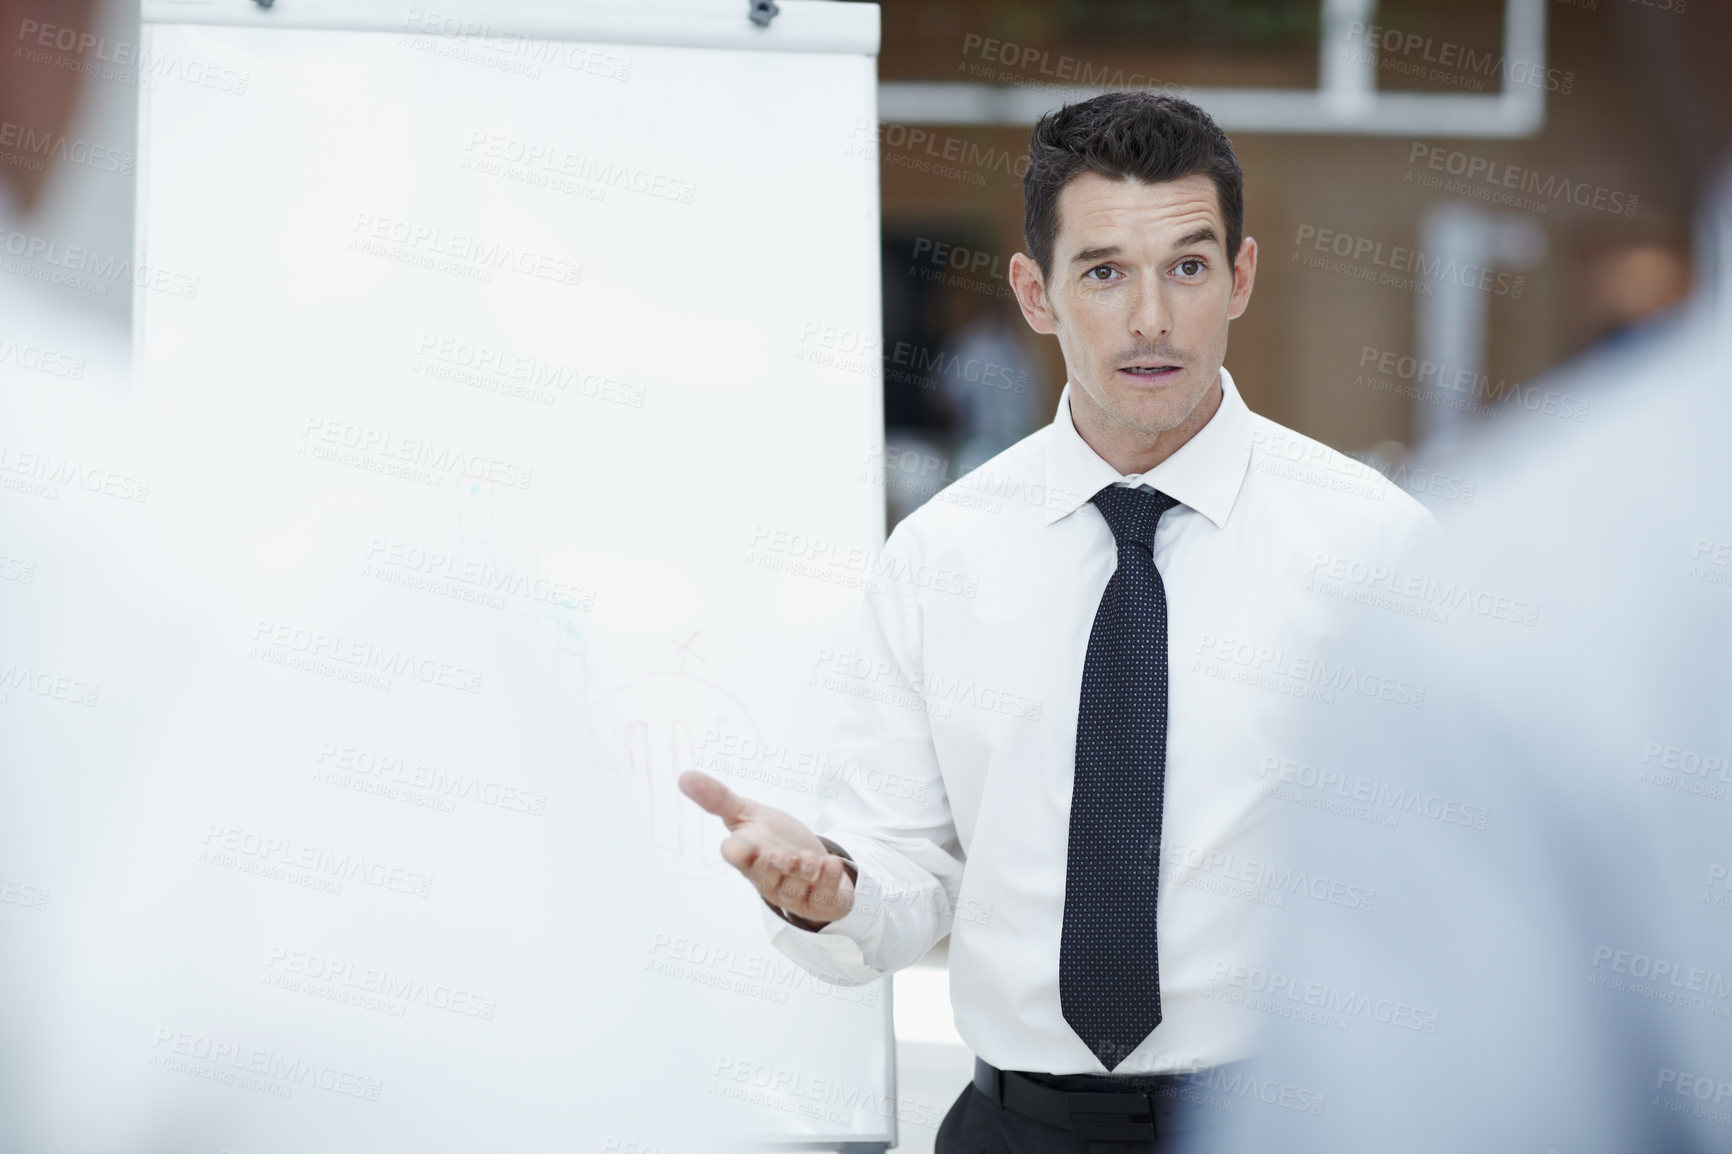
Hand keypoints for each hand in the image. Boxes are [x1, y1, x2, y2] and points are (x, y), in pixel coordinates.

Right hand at [679, 770, 855, 925]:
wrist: (811, 864)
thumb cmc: (773, 840)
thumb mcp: (747, 814)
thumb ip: (718, 798)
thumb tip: (683, 776)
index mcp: (749, 856)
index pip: (737, 856)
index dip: (738, 853)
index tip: (738, 848)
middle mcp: (768, 878)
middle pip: (766, 876)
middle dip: (773, 867)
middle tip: (779, 855)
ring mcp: (794, 892)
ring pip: (795, 888)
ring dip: (803, 874)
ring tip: (810, 860)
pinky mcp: (820, 901)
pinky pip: (824, 896)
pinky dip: (829, 881)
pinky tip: (833, 865)